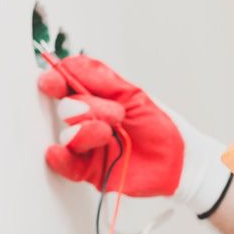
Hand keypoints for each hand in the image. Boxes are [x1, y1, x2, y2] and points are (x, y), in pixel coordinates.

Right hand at [37, 55, 229, 214]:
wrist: (181, 161)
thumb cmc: (163, 128)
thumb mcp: (135, 96)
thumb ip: (102, 80)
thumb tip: (71, 63)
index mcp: (98, 99)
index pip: (66, 85)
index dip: (56, 81)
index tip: (52, 82)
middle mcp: (90, 121)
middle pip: (67, 108)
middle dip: (88, 107)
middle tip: (115, 114)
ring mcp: (89, 146)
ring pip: (67, 135)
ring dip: (84, 131)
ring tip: (107, 133)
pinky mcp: (91, 170)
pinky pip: (67, 165)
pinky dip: (60, 158)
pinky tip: (59, 152)